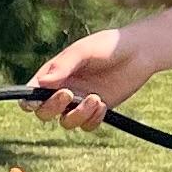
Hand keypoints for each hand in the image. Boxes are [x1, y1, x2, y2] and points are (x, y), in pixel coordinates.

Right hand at [25, 27, 155, 130]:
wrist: (141, 52)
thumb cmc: (108, 46)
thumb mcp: (84, 51)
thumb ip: (62, 66)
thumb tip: (41, 82)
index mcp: (52, 75)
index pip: (30, 94)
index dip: (29, 101)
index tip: (40, 99)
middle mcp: (62, 91)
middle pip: (44, 113)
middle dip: (53, 108)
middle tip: (69, 95)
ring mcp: (79, 103)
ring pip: (66, 122)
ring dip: (77, 115)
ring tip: (96, 99)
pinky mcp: (97, 111)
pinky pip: (86, 126)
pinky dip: (92, 120)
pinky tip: (103, 105)